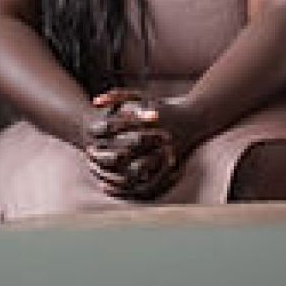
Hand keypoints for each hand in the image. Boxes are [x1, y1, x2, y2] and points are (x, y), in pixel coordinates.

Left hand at [82, 89, 202, 198]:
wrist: (195, 118)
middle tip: (95, 165)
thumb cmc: (163, 106)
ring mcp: (168, 149)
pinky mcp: (174, 162)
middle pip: (133, 148)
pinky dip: (141, 185)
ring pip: (144, 167)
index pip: (125, 125)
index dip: (106, 135)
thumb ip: (118, 96)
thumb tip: (94, 102)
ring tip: (107, 183)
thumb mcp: (143, 96)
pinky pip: (156, 179)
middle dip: (113, 157)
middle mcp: (161, 133)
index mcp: (151, 116)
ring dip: (125, 176)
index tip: (90, 144)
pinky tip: (126, 190)